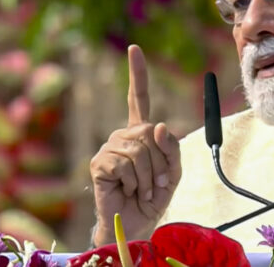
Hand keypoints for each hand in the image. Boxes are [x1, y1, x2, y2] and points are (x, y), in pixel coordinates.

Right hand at [90, 45, 181, 245]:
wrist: (136, 223)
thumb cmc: (153, 197)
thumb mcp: (173, 171)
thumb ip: (171, 148)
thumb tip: (158, 125)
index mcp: (140, 133)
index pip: (138, 98)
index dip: (137, 74)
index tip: (135, 49)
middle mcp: (123, 135)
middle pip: (149, 132)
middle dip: (160, 161)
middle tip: (155, 183)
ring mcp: (109, 147)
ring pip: (140, 149)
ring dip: (149, 175)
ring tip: (142, 189)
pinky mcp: (100, 163)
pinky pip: (126, 163)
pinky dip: (135, 181)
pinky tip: (128, 189)